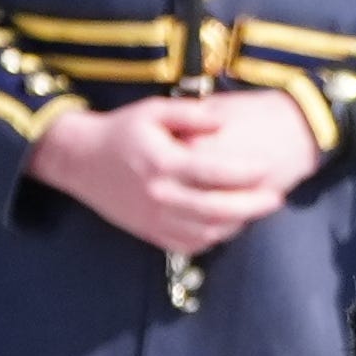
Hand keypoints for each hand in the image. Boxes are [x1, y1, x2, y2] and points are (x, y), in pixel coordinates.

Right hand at [26, 90, 318, 255]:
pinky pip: (187, 244)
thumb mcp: (153, 111)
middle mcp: (159, 195)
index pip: (214, 173)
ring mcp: (153, 219)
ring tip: (255, 210)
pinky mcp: (148, 233)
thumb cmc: (121, 131)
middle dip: (252, 206)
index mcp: (163, 163)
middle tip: (276, 198)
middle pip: (216, 209)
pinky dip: (212, 238)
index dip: (245, 172)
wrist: (79, 160)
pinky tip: (227, 225)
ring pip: (205, 232)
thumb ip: (190, 114)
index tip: (267, 167)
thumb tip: (224, 121)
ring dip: (235, 224)